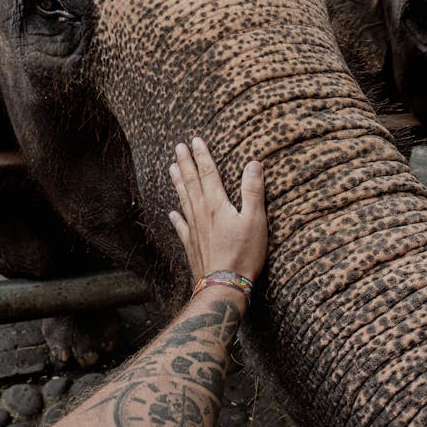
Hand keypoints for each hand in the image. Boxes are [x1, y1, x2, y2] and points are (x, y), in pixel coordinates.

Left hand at [169, 137, 267, 282]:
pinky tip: (171, 213)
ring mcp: (193, 229)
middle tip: (178, 148)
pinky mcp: (191, 245)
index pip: (208, 173)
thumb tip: (253, 164)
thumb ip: (253, 191)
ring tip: (171, 169)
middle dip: (185, 163)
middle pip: (191, 182)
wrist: (223, 286)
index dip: (202, 156)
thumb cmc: (243, 254)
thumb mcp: (255, 220)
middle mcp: (201, 213)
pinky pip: (180, 227)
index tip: (195, 141)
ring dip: (178, 183)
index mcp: (216, 204)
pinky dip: (176, 218)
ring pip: (183, 200)